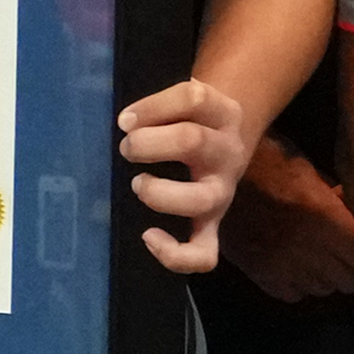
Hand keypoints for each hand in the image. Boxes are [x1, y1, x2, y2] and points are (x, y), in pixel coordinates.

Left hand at [117, 75, 258, 275]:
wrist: (229, 140)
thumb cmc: (192, 118)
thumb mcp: (186, 101)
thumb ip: (157, 105)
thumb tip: (125, 122)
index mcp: (222, 113)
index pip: (193, 98)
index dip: (153, 107)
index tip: (124, 120)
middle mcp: (227, 151)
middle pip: (191, 141)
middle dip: (148, 143)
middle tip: (127, 148)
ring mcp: (222, 192)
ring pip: (200, 199)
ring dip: (159, 193)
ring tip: (138, 184)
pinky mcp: (213, 225)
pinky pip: (204, 253)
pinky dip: (175, 254)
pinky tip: (149, 236)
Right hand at [215, 143, 353, 304]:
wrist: (210, 174)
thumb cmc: (263, 160)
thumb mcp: (306, 167)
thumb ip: (334, 196)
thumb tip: (353, 211)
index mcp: (324, 217)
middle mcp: (308, 248)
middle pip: (352, 280)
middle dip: (353, 265)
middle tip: (345, 247)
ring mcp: (283, 267)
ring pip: (325, 290)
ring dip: (327, 276)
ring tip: (318, 256)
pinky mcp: (260, 276)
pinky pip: (294, 295)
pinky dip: (298, 284)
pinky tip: (292, 264)